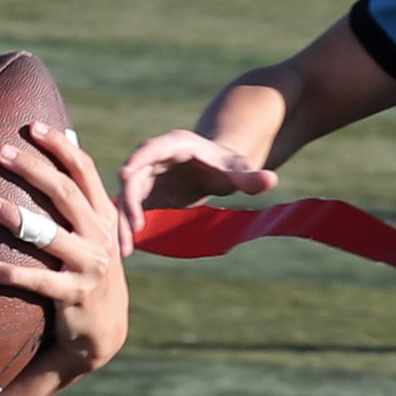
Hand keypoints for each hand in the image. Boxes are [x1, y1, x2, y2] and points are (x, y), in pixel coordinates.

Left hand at [0, 121, 127, 382]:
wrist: (105, 331)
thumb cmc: (87, 270)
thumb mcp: (92, 233)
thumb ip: (78, 199)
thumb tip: (61, 144)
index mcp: (103, 215)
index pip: (84, 171)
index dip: (60, 147)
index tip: (32, 126)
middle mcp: (100, 237)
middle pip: (65, 194)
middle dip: (33, 169)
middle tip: (0, 152)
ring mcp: (90, 266)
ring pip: (48, 235)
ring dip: (14, 217)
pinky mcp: (75, 296)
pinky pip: (38, 282)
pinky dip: (10, 274)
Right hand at [115, 127, 274, 248]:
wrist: (217, 171)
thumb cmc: (228, 165)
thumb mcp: (240, 170)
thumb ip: (252, 177)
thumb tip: (271, 180)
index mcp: (176, 145)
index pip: (151, 149)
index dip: (137, 159)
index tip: (124, 174)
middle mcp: (154, 160)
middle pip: (133, 178)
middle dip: (130, 202)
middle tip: (135, 228)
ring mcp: (146, 178)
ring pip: (127, 198)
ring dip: (124, 222)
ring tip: (127, 250)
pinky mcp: (145, 196)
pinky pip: (131, 211)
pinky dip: (127, 228)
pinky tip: (129, 249)